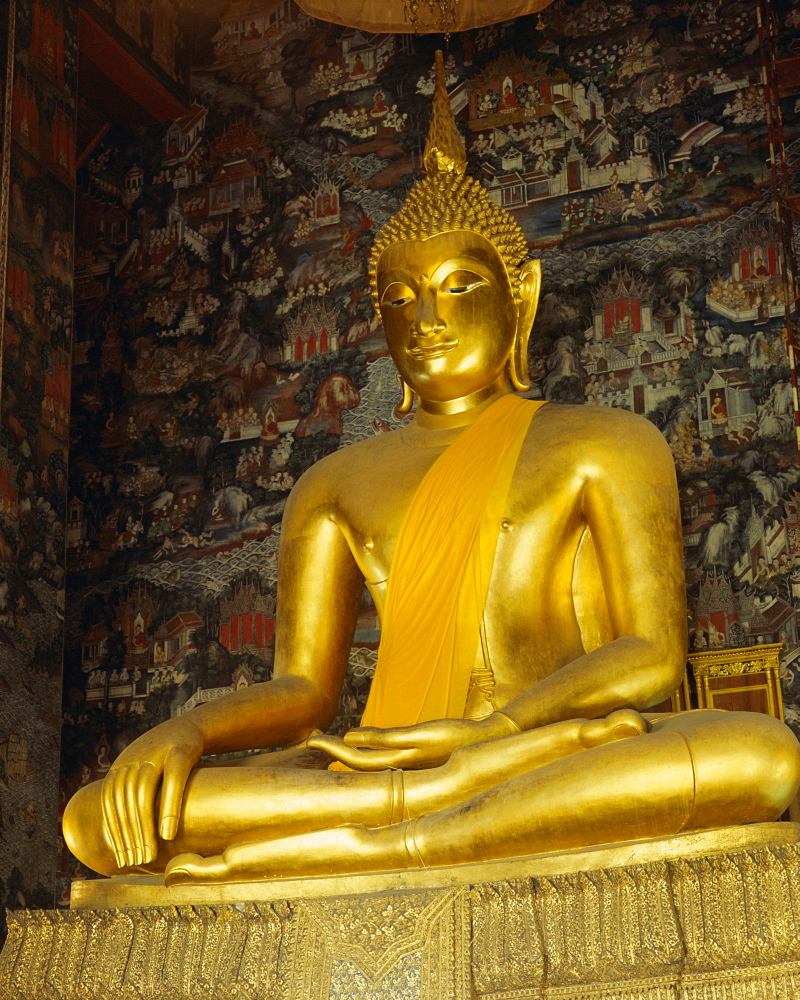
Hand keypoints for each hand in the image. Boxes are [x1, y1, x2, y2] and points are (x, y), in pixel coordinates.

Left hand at [100, 716, 203, 869]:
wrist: (192, 726)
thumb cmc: (167, 758)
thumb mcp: (143, 771)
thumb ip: (129, 796)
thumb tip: (118, 833)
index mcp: (121, 765)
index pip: (110, 803)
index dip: (114, 831)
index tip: (121, 858)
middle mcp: (133, 758)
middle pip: (125, 802)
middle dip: (129, 835)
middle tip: (135, 862)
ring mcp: (156, 752)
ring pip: (143, 795)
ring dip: (144, 828)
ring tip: (148, 854)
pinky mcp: (180, 751)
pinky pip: (172, 782)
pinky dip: (168, 808)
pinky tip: (168, 834)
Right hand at [307, 714, 512, 770]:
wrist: (490, 742)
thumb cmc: (461, 748)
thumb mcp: (430, 750)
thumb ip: (407, 749)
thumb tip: (390, 743)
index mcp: (404, 771)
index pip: (365, 771)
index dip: (341, 764)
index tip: (322, 754)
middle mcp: (403, 768)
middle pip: (357, 766)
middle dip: (330, 756)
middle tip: (308, 745)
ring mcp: (410, 755)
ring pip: (366, 759)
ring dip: (339, 750)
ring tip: (316, 741)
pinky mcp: (420, 739)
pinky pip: (387, 742)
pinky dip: (366, 740)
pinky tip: (349, 735)